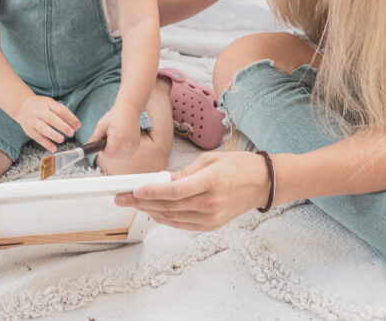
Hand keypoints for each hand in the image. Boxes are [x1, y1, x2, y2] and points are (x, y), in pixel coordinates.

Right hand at [15, 95, 79, 152]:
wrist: (22, 106)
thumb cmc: (42, 106)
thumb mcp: (52, 104)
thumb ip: (63, 114)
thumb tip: (76, 126)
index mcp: (48, 104)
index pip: (61, 110)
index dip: (70, 118)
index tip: (78, 126)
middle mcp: (40, 112)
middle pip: (51, 118)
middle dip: (62, 126)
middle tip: (71, 133)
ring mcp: (33, 121)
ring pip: (43, 128)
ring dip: (53, 135)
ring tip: (62, 139)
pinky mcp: (29, 130)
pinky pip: (38, 138)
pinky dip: (46, 144)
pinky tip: (53, 148)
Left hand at [89, 104, 140, 160]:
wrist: (129, 109)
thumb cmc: (115, 115)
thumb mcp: (101, 125)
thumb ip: (95, 137)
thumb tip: (89, 146)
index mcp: (117, 139)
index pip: (107, 155)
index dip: (102, 152)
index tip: (101, 144)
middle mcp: (127, 144)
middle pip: (113, 157)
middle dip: (108, 151)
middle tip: (108, 140)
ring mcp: (133, 146)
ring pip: (120, 157)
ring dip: (115, 152)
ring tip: (114, 140)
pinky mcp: (136, 145)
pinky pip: (127, 155)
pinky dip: (122, 152)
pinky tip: (120, 143)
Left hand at [114, 151, 271, 230]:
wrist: (263, 183)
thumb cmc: (240, 166)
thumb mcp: (211, 160)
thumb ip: (185, 172)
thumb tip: (162, 180)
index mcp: (212, 182)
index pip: (174, 190)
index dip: (152, 191)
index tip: (133, 189)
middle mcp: (211, 203)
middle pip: (169, 205)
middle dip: (142, 201)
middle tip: (122, 196)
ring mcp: (211, 217)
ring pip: (172, 217)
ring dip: (150, 210)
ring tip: (132, 202)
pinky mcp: (212, 225)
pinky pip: (182, 224)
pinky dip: (165, 218)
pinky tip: (153, 210)